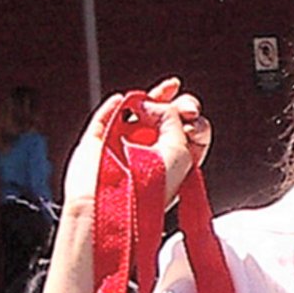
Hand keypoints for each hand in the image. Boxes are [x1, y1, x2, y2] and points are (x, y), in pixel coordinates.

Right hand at [62, 78, 212, 211]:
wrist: (115, 203)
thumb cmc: (149, 187)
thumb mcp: (180, 151)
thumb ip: (172, 118)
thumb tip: (152, 103)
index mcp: (174, 165)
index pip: (188, 135)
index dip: (194, 120)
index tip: (192, 116)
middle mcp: (151, 156)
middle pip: (165, 121)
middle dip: (176, 106)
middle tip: (182, 105)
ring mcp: (124, 149)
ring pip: (136, 115)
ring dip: (150, 98)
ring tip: (166, 89)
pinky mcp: (99, 144)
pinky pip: (106, 118)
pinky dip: (114, 106)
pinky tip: (122, 100)